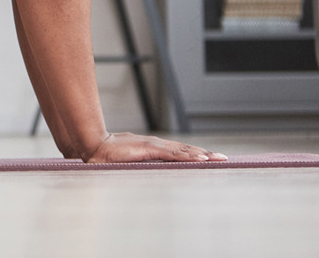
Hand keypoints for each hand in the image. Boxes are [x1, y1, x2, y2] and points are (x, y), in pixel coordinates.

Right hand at [86, 131, 226, 162]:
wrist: (94, 147)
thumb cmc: (109, 157)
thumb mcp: (130, 162)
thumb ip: (142, 165)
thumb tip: (150, 173)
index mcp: (153, 148)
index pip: (180, 151)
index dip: (196, 153)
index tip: (212, 158)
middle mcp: (157, 144)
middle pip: (186, 149)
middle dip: (206, 154)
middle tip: (224, 158)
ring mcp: (154, 145)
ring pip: (183, 150)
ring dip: (202, 154)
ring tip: (217, 158)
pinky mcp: (149, 148)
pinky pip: (173, 153)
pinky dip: (188, 155)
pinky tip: (200, 158)